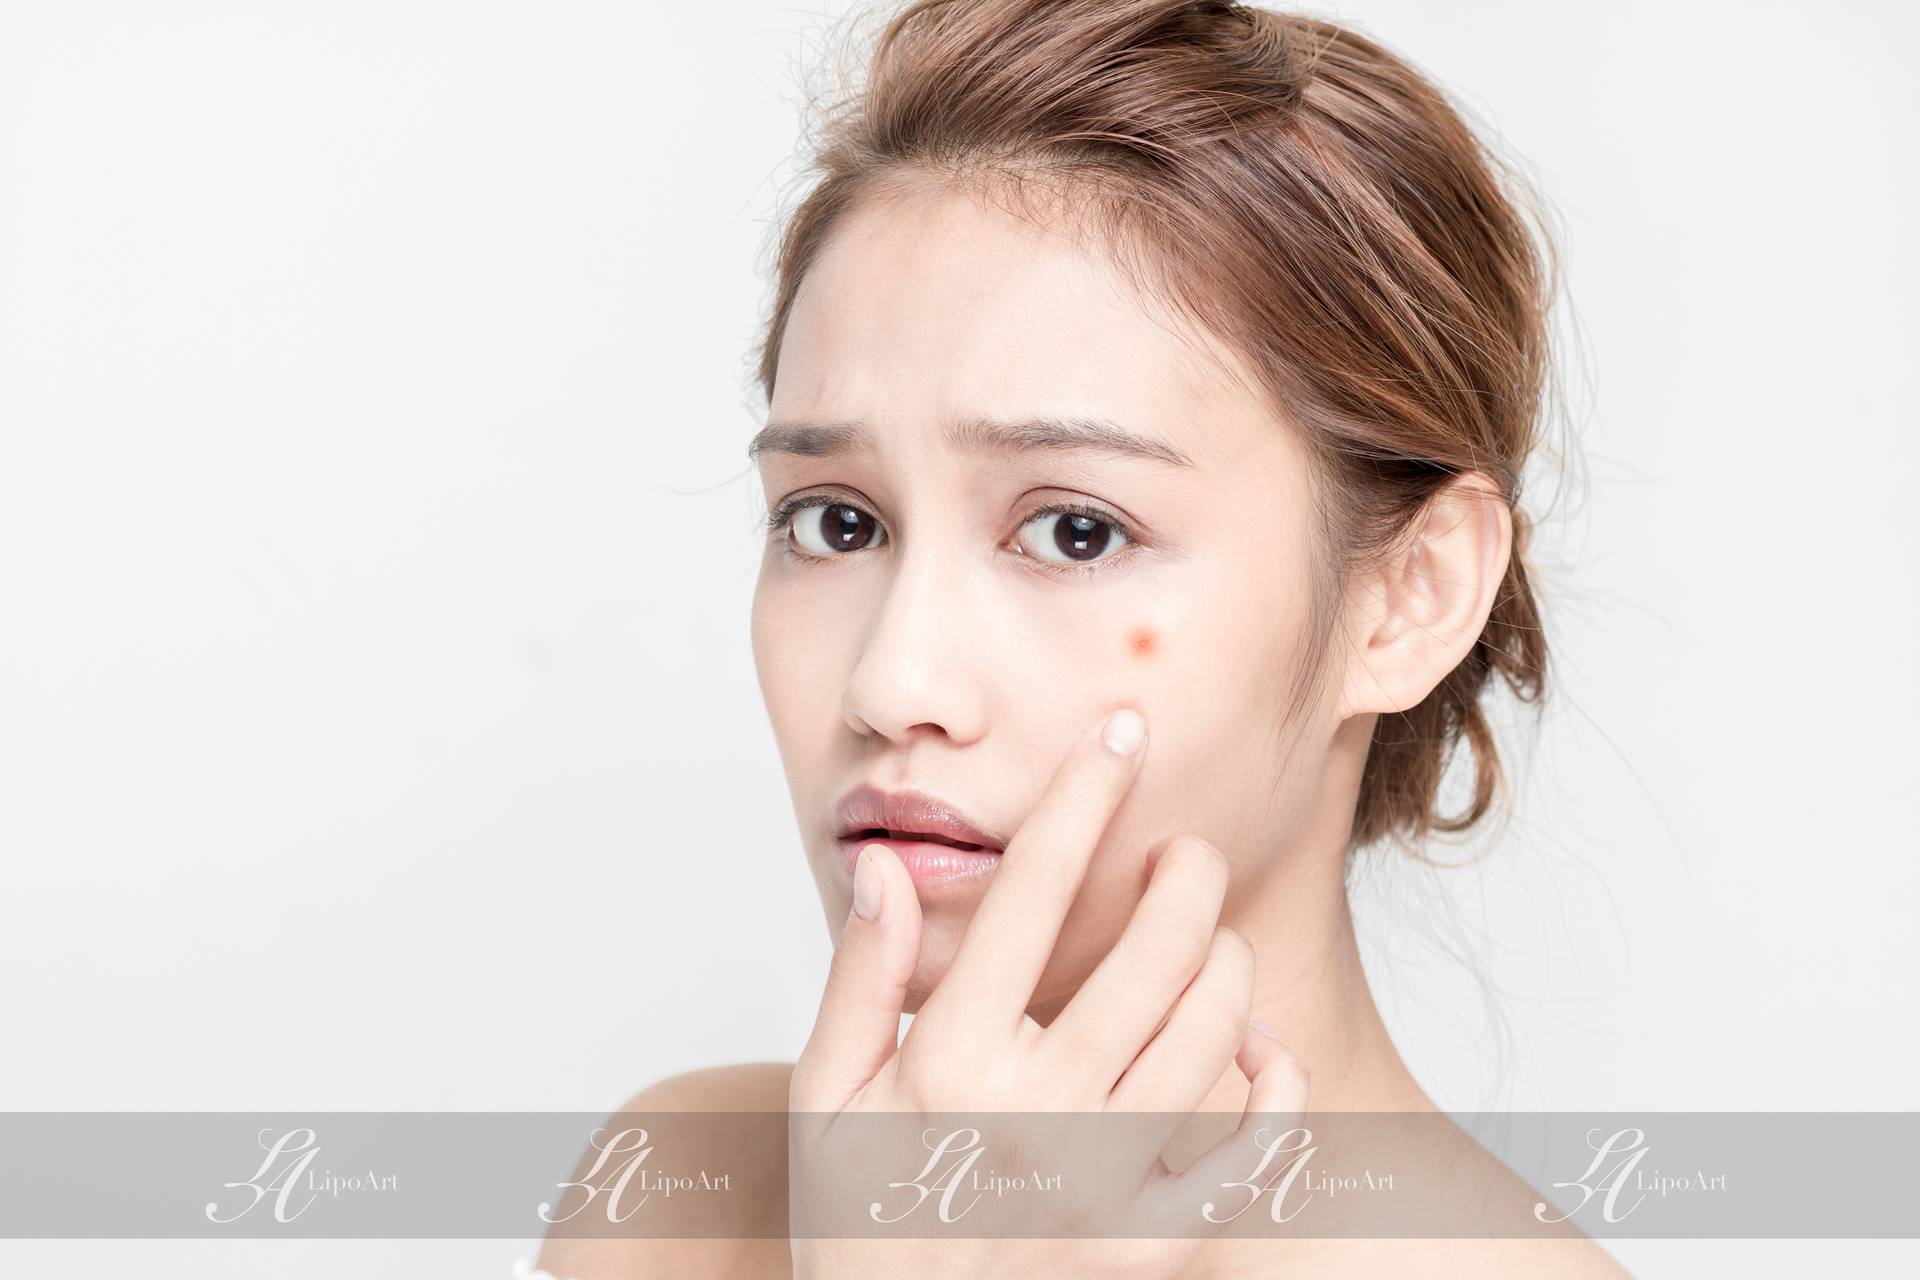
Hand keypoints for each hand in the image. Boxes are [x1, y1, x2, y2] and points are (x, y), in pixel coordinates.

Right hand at [787, 707, 1311, 1277]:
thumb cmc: (856, 1219)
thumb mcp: (823, 1098)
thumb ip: (862, 978)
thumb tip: (891, 865)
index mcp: (952, 1062)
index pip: (1032, 893)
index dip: (1082, 795)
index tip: (1120, 731)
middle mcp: (1040, 1114)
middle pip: (1155, 945)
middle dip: (1184, 868)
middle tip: (1180, 853)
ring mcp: (1109, 1183)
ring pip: (1217, 1025)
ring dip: (1226, 955)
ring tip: (1203, 941)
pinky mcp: (1159, 1243)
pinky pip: (1257, 1144)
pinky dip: (1272, 1076)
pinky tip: (1250, 1042)